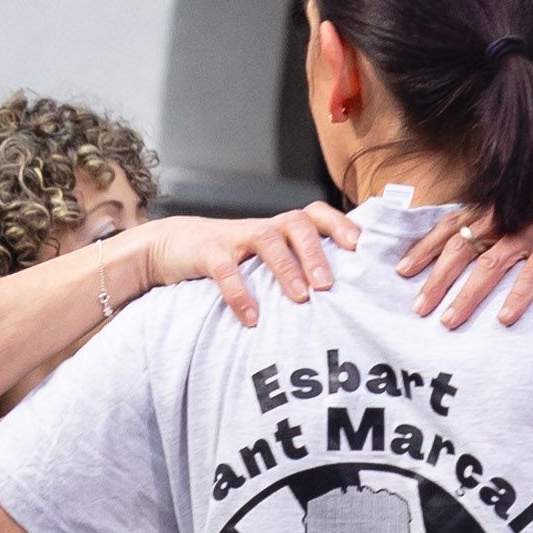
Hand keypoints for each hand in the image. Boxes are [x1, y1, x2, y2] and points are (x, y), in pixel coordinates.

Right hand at [137, 203, 351, 320]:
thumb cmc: (232, 259)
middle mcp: (262, 227)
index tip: (360, 248)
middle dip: (316, 252)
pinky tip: (251, 317)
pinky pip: (225, 268)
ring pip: (266, 238)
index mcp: (281, 229)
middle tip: (329, 286)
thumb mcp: (264, 261)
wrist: (172, 246)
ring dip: (286, 267)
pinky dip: (239, 292)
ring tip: (300, 298)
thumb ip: (294, 271)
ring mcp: (234, 236)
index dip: (340, 225)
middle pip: (297, 223)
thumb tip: (339, 303)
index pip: (316, 215)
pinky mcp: (207, 251)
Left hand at [412, 159, 532, 328]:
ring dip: (467, 296)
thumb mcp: (530, 206)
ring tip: (449, 321)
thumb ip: (505, 224)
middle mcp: (509, 217)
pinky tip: (504, 318)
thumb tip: (478, 247)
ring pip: (490, 264)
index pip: (452, 226)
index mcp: (500, 207)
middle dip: (436, 279)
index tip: (402, 271)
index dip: (426, 248)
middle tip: (417, 308)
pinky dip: (518, 296)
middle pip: (462, 248)